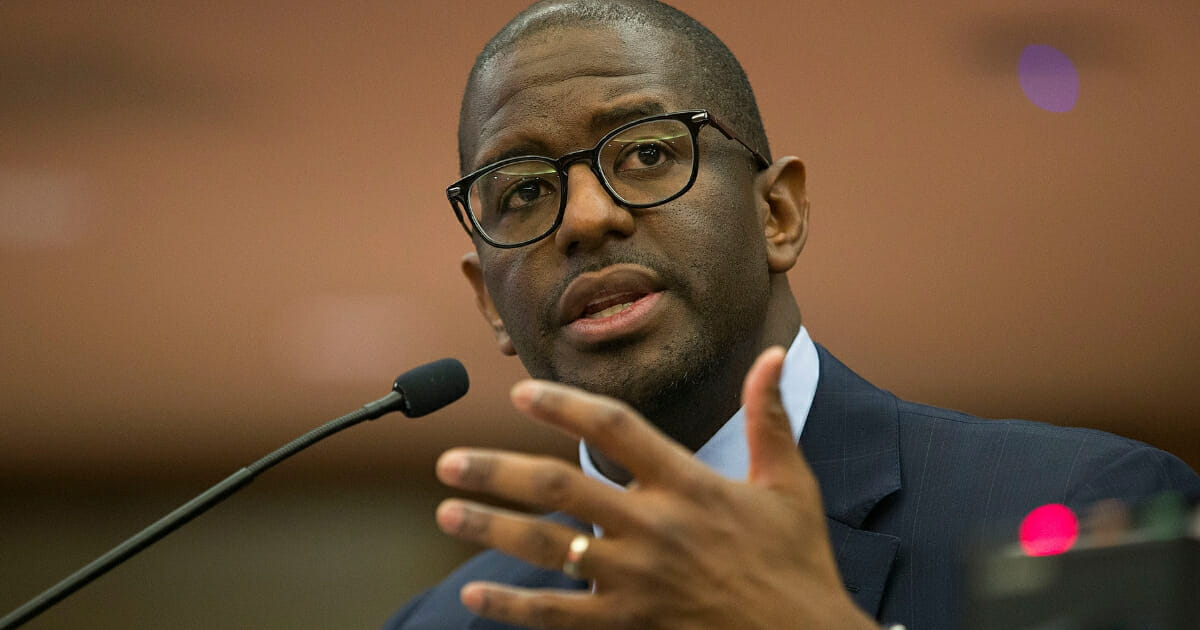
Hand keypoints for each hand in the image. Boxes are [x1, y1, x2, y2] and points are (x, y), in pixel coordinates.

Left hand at [434, 347, 877, 629]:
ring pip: (546, 548)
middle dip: (496, 471)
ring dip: (490, 526)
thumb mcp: (790, 483)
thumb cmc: (798, 561)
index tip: (519, 394)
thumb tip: (773, 353)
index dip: (562, 406)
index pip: (613, 429)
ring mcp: (636, 580)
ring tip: (446, 511)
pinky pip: (558, 615)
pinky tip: (475, 591)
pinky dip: (512, 604)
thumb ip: (768, 416)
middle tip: (448, 462)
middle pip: (558, 488)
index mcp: (689, 484)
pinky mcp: (629, 624)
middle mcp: (654, 527)